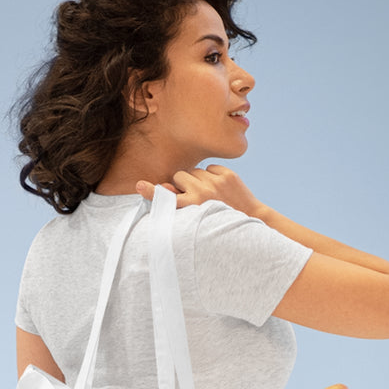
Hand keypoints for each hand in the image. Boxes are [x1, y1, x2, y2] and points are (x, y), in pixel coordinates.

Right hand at [136, 165, 267, 219]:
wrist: (250, 217)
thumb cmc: (219, 220)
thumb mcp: (198, 216)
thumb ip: (180, 202)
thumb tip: (163, 188)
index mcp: (193, 207)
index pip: (168, 198)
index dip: (152, 192)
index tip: (139, 186)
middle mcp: (203, 194)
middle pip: (179, 176)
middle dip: (183, 183)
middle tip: (194, 196)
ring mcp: (216, 183)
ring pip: (194, 171)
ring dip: (197, 179)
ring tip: (208, 193)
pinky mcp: (227, 174)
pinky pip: (209, 167)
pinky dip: (212, 175)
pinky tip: (219, 188)